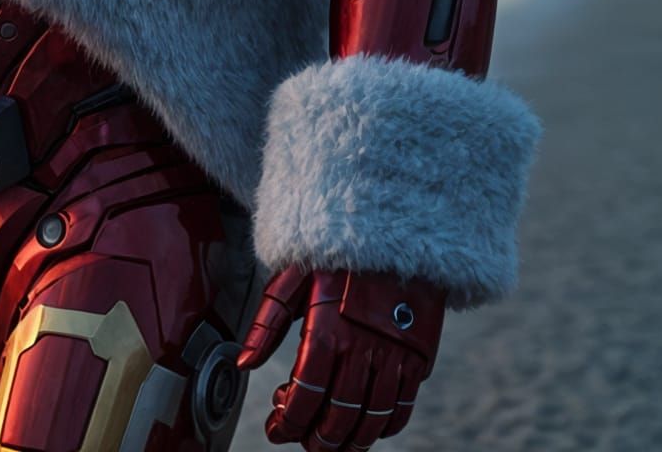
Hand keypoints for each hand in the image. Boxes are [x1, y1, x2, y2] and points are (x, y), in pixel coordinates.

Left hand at [236, 265, 444, 447]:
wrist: (389, 230)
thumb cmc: (332, 253)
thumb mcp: (292, 278)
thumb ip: (267, 323)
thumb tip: (243, 363)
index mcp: (327, 328)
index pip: (306, 394)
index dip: (288, 420)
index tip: (275, 429)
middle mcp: (362, 347)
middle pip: (338, 414)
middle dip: (316, 439)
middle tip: (302, 441)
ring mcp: (394, 355)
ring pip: (371, 418)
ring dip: (349, 441)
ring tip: (330, 444)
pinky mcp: (418, 356)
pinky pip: (402, 406)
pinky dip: (384, 427)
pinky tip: (366, 426)